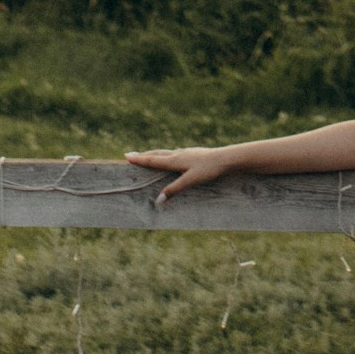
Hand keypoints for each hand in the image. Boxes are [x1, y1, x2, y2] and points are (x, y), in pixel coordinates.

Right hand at [126, 147, 243, 204]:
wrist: (227, 158)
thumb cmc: (209, 169)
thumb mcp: (190, 181)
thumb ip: (174, 190)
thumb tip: (158, 200)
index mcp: (175, 160)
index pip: (153, 160)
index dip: (140, 159)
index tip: (127, 156)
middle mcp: (179, 154)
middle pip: (157, 154)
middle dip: (144, 155)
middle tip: (131, 155)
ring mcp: (187, 152)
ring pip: (166, 152)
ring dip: (155, 154)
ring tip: (148, 155)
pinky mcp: (194, 154)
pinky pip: (176, 153)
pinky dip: (168, 155)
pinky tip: (173, 156)